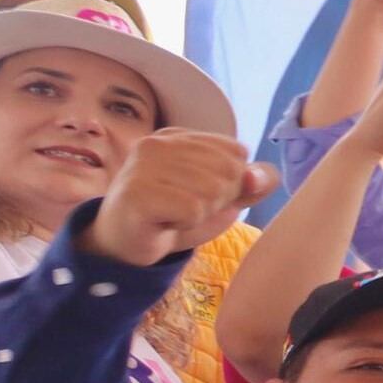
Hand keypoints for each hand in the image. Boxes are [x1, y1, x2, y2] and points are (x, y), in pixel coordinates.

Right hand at [87, 131, 272, 265]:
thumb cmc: (177, 215)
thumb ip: (255, 182)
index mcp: (179, 136)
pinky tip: (165, 222)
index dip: (232, 181)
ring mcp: (143, 166)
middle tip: (185, 207)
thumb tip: (256, 177)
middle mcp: (157, 143)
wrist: (126, 245)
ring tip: (173, 214)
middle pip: (229, 171)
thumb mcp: (225, 196)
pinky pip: (193, 210)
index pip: (237, 151)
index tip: (200, 193)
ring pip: (213, 191)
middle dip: (218, 199)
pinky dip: (186, 223)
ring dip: (201, 213)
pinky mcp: (137, 193)